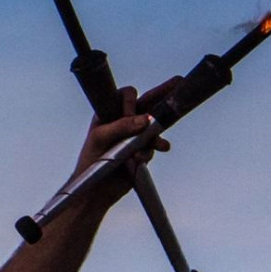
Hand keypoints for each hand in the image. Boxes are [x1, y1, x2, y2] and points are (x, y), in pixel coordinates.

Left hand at [74, 77, 179, 208]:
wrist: (96, 190)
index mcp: (109, 112)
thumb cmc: (91, 160)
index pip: (126, 95)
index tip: (131, 117)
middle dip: (163, 93)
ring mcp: (134, 135)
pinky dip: (150, 151)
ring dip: (156, 137)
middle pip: (147, 103)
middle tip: (179, 81)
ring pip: (154, 127)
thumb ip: (122, 126)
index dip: (132, 103)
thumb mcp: (102, 139)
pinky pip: (153, 145)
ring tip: (160, 146)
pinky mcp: (142, 151)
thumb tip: (146, 119)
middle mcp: (123, 121)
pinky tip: (140, 160)